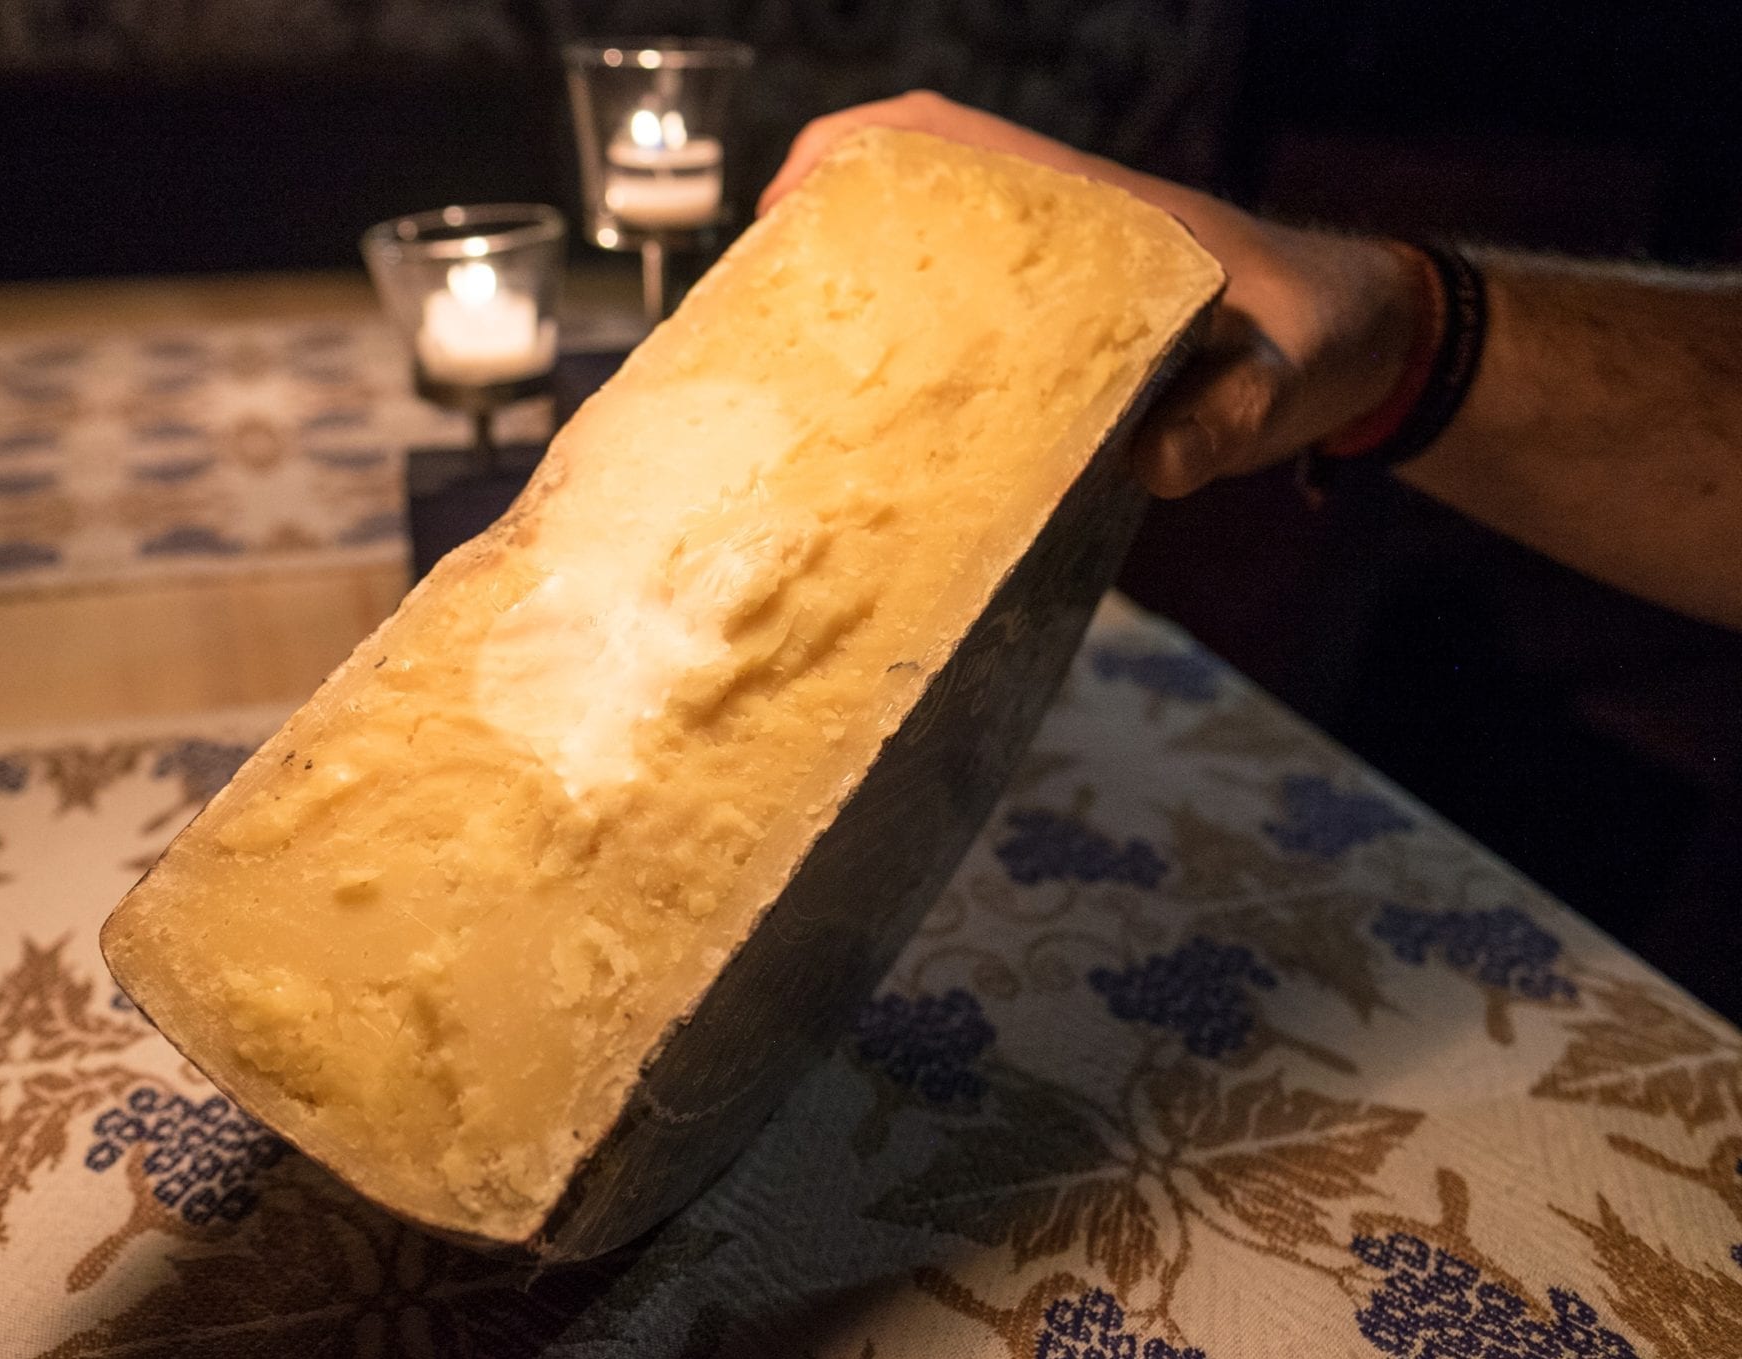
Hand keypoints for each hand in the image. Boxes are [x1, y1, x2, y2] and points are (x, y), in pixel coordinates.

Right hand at [760, 93, 1420, 496]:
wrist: (1365, 346)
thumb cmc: (1320, 333)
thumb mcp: (1285, 373)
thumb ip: (1235, 411)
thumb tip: (1160, 462)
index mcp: (1086, 209)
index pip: (944, 136)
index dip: (850, 151)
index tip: (781, 209)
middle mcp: (1050, 239)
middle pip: (902, 193)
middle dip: (815, 234)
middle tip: (753, 318)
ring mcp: (1048, 292)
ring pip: (921, 267)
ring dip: (849, 297)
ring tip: (786, 379)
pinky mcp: (1056, 346)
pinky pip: (955, 334)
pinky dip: (901, 359)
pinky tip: (870, 431)